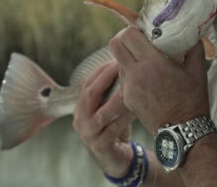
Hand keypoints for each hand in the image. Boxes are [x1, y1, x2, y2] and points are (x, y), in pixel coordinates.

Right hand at [73, 60, 135, 177]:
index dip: (101, 71)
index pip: (87, 83)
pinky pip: (113, 129)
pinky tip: (136, 108)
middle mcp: (80, 119)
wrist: (117, 157)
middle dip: (105, 78)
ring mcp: (88, 134)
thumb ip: (112, 90)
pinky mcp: (99, 147)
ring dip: (117, 99)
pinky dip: (125, 118)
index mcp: (81, 107)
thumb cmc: (115, 126)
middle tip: (120, 66)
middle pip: (89, 95)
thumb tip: (123, 61)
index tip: (116, 59)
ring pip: (102, 114)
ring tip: (130, 86)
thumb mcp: (110, 106)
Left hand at [110, 26, 209, 132]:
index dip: (133, 28)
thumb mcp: (197, 70)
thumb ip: (194, 46)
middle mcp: (135, 74)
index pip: (127, 36)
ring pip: (118, 61)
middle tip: (138, 40)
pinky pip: (123, 78)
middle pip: (115, 45)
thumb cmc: (192, 99)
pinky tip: (147, 77)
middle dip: (124, 38)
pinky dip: (131, 72)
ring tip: (145, 60)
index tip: (143, 30)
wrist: (183, 132)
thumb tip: (193, 33)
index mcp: (151, 63)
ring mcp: (129, 88)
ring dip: (127, 56)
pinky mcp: (127, 99)